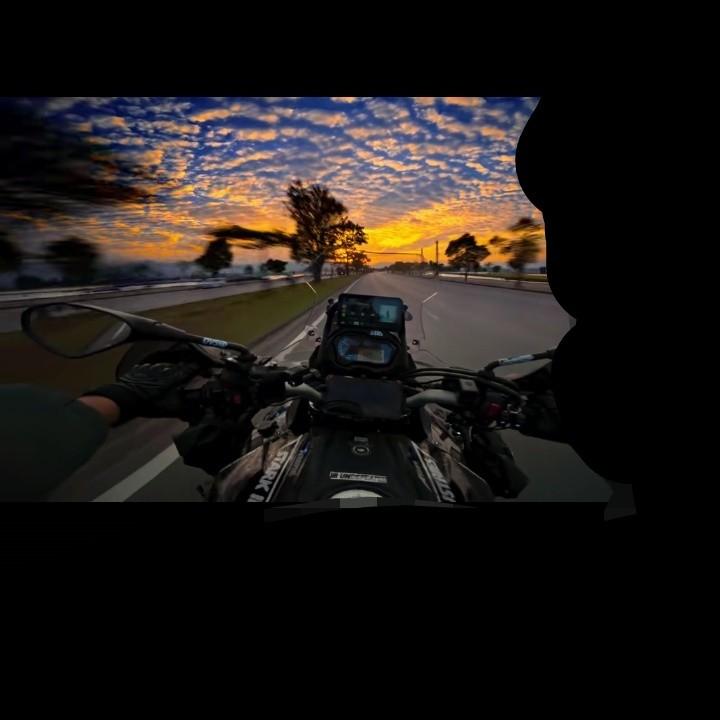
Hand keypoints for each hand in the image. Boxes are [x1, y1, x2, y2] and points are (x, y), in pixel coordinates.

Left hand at [81, 360, 199, 424]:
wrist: (123, 399)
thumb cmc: (148, 404)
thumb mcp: (170, 409)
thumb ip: (185, 407)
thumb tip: (199, 408)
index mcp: (174, 377)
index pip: (191, 368)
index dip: (200, 366)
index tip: (208, 365)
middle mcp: (165, 368)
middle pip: (180, 363)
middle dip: (188, 364)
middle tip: (194, 367)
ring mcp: (152, 366)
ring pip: (167, 364)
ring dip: (173, 366)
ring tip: (177, 370)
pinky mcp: (141, 367)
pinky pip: (154, 365)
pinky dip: (159, 368)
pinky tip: (158, 372)